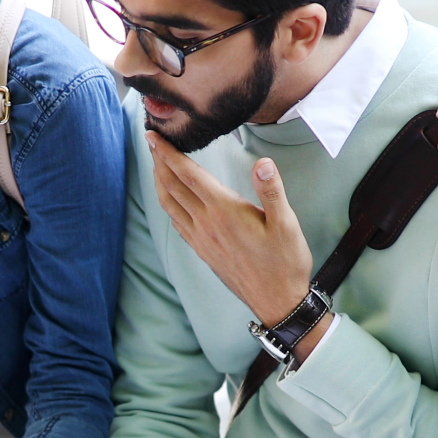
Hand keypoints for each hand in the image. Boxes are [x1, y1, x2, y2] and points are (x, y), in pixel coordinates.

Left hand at [147, 132, 313, 326]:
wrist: (277, 301)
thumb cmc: (285, 262)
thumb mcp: (287, 224)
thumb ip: (272, 191)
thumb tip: (263, 163)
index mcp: (224, 211)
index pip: (189, 174)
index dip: (168, 153)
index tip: (152, 135)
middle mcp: (206, 224)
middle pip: (172, 186)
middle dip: (158, 161)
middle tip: (150, 141)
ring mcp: (201, 239)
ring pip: (170, 205)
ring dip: (159, 182)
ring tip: (155, 165)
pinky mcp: (203, 251)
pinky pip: (177, 223)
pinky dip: (168, 205)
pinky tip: (170, 201)